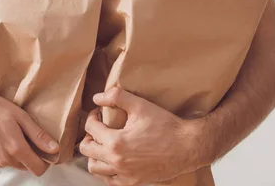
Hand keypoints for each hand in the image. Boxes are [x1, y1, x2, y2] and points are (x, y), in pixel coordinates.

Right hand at [0, 88, 59, 175]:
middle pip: (23, 166)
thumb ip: (38, 134)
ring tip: (1, 134)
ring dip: (9, 154)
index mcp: (16, 148)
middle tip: (18, 135)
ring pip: (8, 164)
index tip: (40, 150)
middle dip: (25, 154)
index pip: (38, 169)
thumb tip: (54, 149)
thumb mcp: (18, 115)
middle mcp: (4, 160)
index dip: (43, 161)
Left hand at [79, 88, 204, 185]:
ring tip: (103, 144)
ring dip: (94, 154)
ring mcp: (125, 174)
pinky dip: (106, 170)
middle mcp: (117, 161)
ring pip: (94, 168)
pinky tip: (114, 158)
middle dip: (89, 136)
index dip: (92, 117)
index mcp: (116, 142)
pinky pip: (109, 180)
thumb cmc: (166, 125)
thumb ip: (116, 96)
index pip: (89, 128)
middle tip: (98, 129)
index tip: (99, 114)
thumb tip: (96, 97)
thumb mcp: (140, 105)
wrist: (188, 147)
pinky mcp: (133, 182)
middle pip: (86, 149)